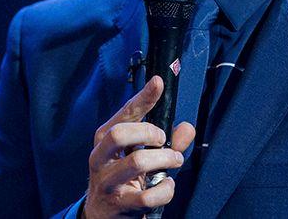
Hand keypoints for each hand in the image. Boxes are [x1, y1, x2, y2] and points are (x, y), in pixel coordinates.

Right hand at [84, 76, 195, 218]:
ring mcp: (108, 182)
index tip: (158, 82)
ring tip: (174, 161)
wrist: (102, 214)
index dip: (143, 98)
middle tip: (163, 140)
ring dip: (165, 159)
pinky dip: (165, 190)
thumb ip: (167, 141)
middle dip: (149, 132)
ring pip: (136, 162)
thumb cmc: (125, 177)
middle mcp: (100, 158)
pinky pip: (148, 196)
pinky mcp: (120, 205)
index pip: (124, 114)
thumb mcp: (142, 154)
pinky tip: (167, 186)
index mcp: (104, 139)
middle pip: (120, 134)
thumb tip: (187, 128)